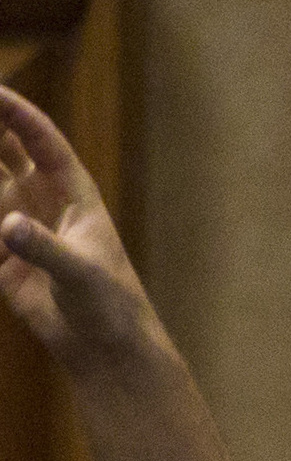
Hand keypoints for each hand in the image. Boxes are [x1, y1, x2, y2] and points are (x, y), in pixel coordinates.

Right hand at [0, 83, 161, 370]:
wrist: (106, 349)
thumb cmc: (110, 306)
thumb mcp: (82, 274)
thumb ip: (45, 248)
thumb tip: (9, 226)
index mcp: (73, 194)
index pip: (40, 140)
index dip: (15, 111)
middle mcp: (42, 202)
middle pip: (4, 151)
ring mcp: (19, 227)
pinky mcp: (2, 256)